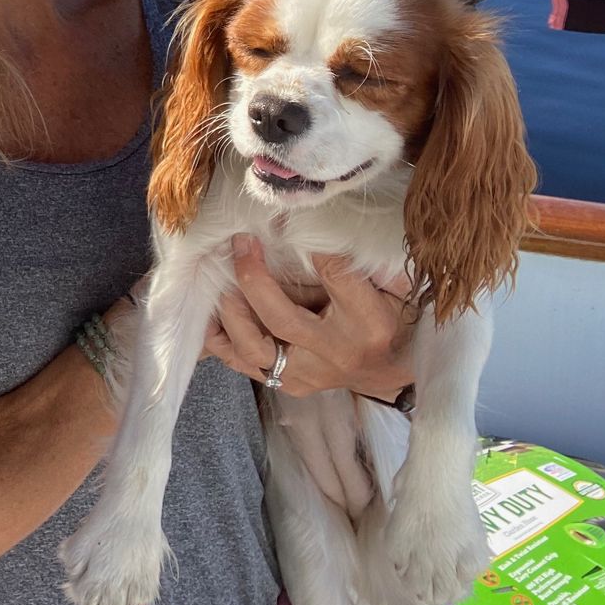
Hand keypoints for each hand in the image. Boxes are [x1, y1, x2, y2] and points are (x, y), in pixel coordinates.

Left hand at [204, 235, 414, 399]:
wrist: (393, 367)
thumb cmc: (391, 315)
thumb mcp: (391, 282)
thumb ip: (357, 257)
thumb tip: (311, 222)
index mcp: (368, 322)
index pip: (336, 277)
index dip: (310, 246)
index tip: (285, 220)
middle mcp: (335, 353)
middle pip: (282, 319)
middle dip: (253, 279)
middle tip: (241, 244)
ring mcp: (307, 374)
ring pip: (253, 349)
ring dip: (231, 311)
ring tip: (222, 278)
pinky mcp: (287, 384)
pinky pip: (240, 363)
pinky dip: (220, 337)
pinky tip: (211, 310)